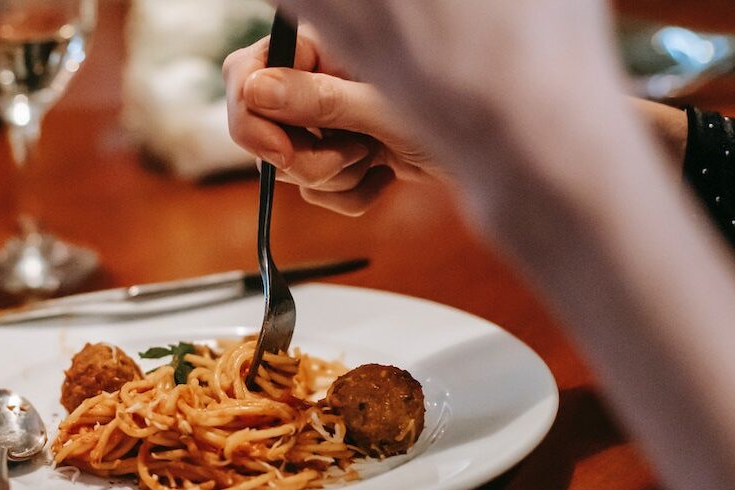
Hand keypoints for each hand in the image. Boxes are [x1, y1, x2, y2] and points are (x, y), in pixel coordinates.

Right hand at [224, 28, 437, 215]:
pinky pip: (313, 190)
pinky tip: (381, 176)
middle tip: (350, 155)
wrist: (489, 155)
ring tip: (375, 158)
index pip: (246, 73)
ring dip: (332, 176)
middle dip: (302, 157)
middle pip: (260, 127)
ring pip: (286, 166)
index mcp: (319, 48)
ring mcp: (324, 120)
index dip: (252, 117)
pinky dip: (347, 195)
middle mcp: (314, 80)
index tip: (281, 151)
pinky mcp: (336, 156)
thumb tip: (257, 91)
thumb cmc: (457, 113)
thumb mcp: (384, 107)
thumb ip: (319, 99)